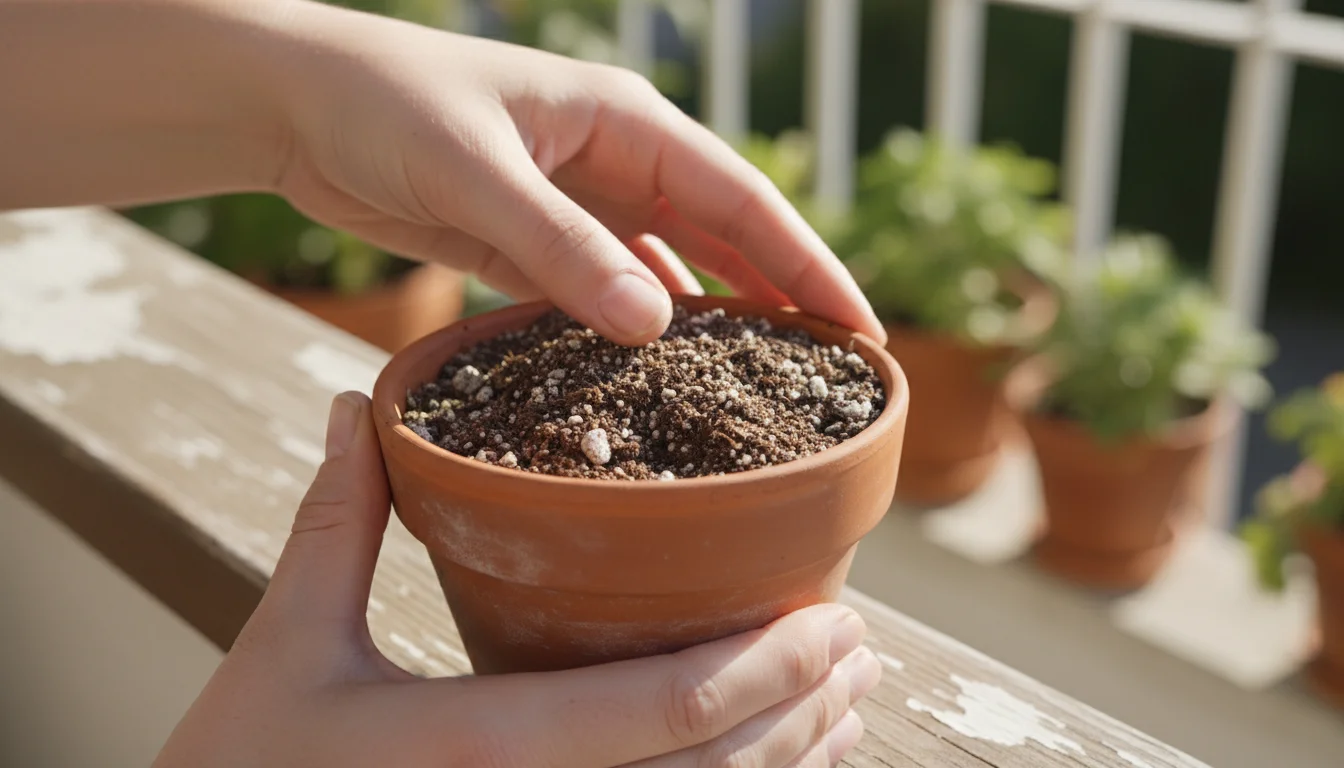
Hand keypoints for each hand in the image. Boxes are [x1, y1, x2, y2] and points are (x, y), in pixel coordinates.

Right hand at [153, 392, 881, 767]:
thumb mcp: (285, 643)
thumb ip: (337, 521)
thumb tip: (359, 409)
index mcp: (485, 747)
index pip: (668, 709)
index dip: (768, 665)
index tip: (832, 616)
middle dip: (805, 711)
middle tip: (862, 649)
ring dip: (790, 764)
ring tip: (845, 707)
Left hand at [266, 1, 883, 345]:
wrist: (294, 103)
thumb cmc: (384, 104)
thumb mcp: (477, 174)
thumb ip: (562, 248)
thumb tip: (655, 326)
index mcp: (625, 122)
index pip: (742, 198)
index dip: (807, 263)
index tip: (859, 327)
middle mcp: (614, 160)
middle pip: (722, 237)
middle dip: (780, 297)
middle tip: (834, 372)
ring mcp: (574, 201)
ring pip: (668, 267)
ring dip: (714, 318)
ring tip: (764, 383)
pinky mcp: (530, 239)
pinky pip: (602, 289)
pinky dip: (634, 326)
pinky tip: (656, 370)